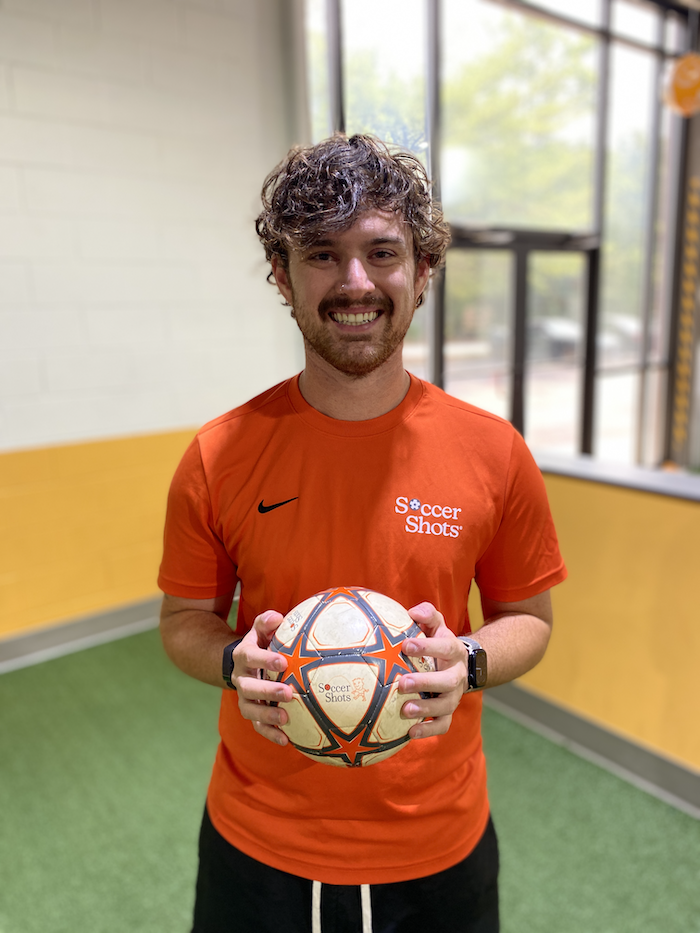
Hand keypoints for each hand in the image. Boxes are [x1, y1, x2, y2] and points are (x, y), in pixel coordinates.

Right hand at [232, 610, 292, 745]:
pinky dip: (269, 734)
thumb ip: (266, 623)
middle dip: (267, 691)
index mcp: (244, 657)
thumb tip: (277, 616)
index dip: (264, 660)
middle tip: (288, 693)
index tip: (282, 662)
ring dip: (266, 716)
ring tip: (285, 719)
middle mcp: (241, 679)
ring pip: (250, 710)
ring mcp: (244, 698)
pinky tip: (286, 741)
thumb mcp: (260, 631)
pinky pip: (257, 726)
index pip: (251, 657)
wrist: (241, 664)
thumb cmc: (260, 644)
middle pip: (248, 688)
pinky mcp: (251, 712)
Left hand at [398, 602, 467, 739]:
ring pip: (445, 705)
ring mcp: (454, 695)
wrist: (462, 666)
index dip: (426, 646)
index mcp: (454, 651)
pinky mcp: (448, 712)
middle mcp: (457, 674)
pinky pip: (442, 724)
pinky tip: (409, 733)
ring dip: (426, 709)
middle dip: (425, 682)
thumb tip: (412, 612)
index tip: (405, 645)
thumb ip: (427, 615)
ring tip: (405, 710)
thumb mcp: (437, 626)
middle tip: (403, 683)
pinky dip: (428, 730)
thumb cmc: (438, 643)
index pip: (444, 647)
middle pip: (447, 681)